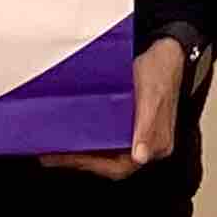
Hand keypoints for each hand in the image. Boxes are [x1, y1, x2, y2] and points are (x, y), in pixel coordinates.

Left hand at [42, 34, 186, 177]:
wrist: (167, 50)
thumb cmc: (160, 70)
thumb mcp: (152, 96)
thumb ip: (147, 127)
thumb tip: (141, 157)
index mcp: (156, 144)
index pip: (119, 166)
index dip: (91, 164)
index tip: (66, 157)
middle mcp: (146, 145)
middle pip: (108, 162)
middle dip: (78, 160)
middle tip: (49, 153)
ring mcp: (136, 135)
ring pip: (105, 151)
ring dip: (79, 151)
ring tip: (52, 144)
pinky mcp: (128, 125)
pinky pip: (105, 138)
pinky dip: (86, 138)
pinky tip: (69, 131)